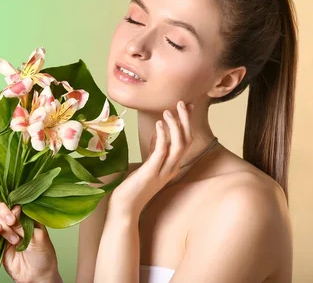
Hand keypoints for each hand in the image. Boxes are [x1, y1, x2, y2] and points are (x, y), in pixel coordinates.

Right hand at [0, 201, 61, 282]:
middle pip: (2, 207)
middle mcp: (15, 222)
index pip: (16, 202)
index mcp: (26, 217)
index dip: (13, 203)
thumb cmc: (44, 255)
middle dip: (4, 211)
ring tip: (15, 239)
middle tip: (12, 221)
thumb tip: (14, 209)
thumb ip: (24, 223)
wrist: (38, 276)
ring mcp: (7, 233)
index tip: (17, 210)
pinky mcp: (0, 245)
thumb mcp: (39, 235)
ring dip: (4, 227)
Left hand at [107, 101, 192, 217]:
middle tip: (183, 103)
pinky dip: (163, 135)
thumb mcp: (147, 163)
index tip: (188, 106)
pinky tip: (159, 123)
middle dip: (186, 120)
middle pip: (187, 141)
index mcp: (171, 166)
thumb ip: (155, 148)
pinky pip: (161, 151)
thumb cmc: (133, 186)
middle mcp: (171, 168)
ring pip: (179, 145)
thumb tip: (159, 130)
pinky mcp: (151, 172)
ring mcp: (163, 171)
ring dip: (175, 125)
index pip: (186, 141)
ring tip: (168, 110)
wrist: (124, 209)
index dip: (188, 122)